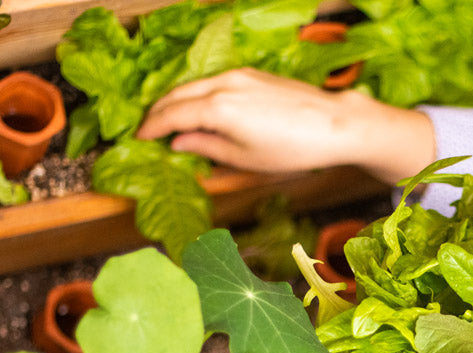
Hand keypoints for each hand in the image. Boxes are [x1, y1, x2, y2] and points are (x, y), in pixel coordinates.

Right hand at [135, 67, 436, 183]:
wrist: (334, 124)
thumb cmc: (293, 148)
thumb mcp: (245, 158)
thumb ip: (206, 147)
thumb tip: (178, 143)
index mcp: (217, 108)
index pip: (170, 116)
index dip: (150, 129)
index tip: (138, 140)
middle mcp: (223, 84)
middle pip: (176, 95)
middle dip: (157, 112)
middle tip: (146, 130)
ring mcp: (238, 74)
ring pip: (193, 84)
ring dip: (176, 100)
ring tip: (168, 121)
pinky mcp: (252, 73)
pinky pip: (212, 81)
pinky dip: (197, 94)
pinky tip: (198, 109)